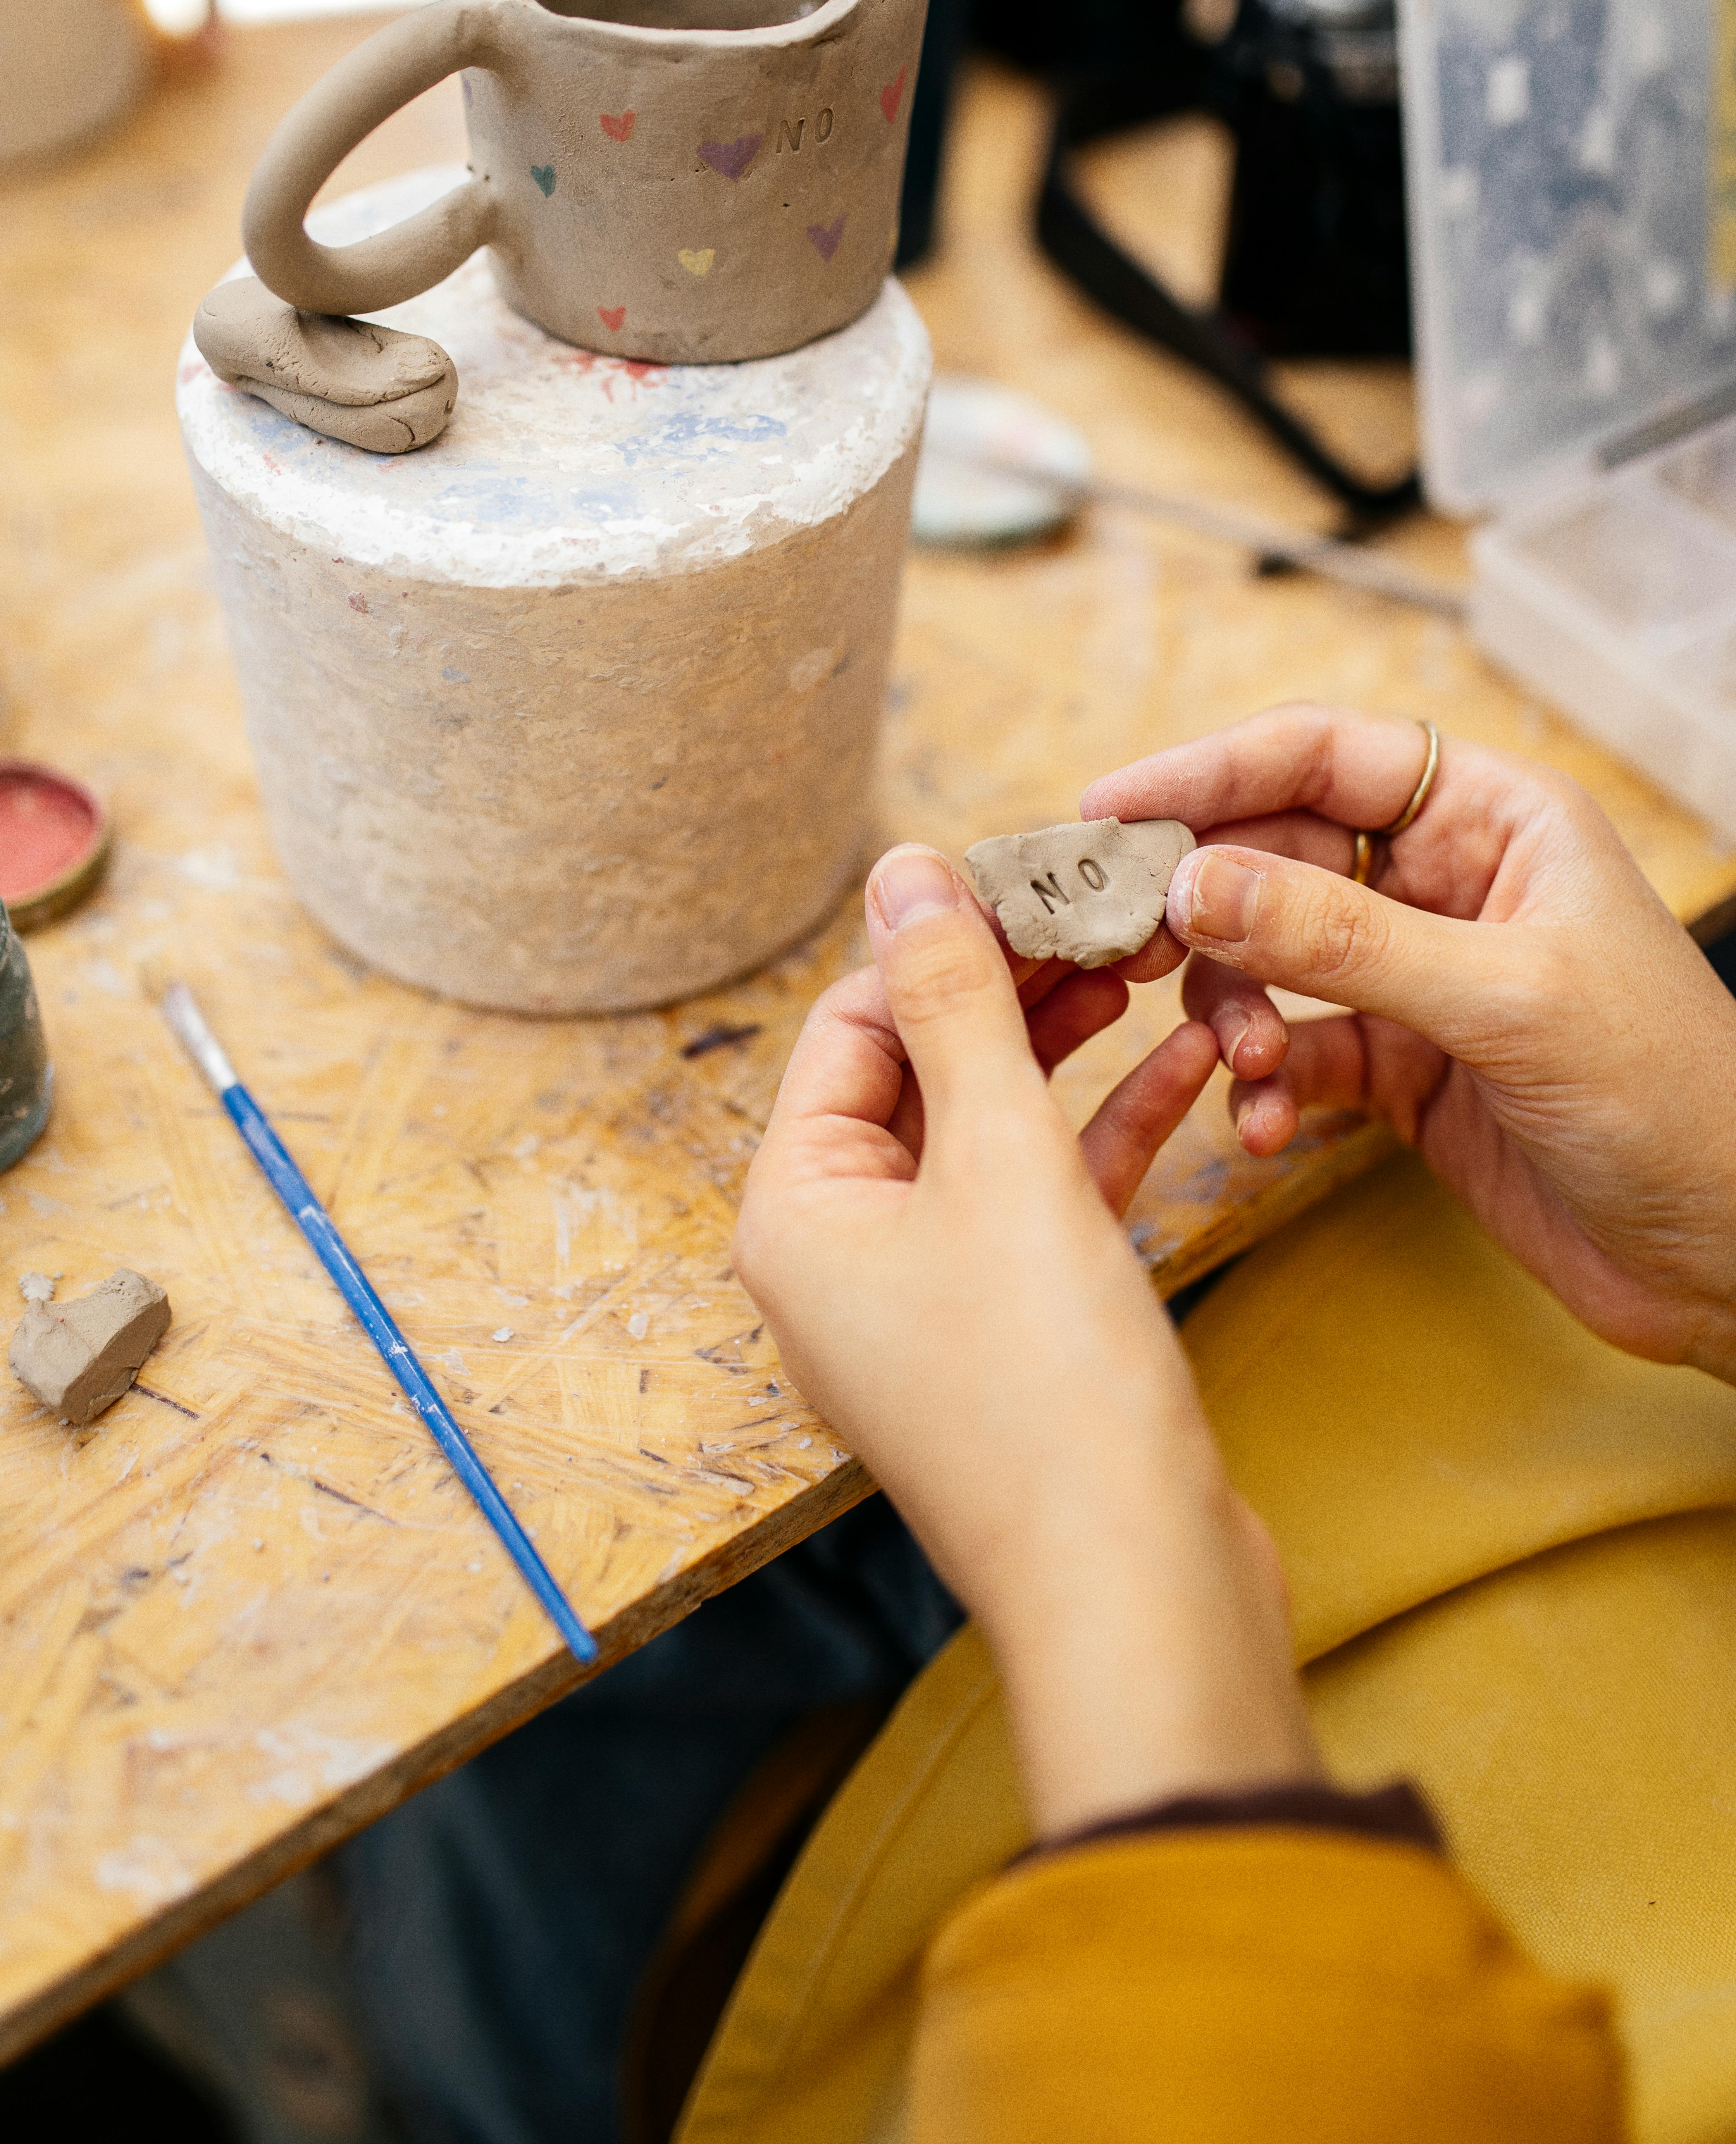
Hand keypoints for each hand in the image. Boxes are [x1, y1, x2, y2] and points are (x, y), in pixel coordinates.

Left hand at [734, 844, 1316, 1836]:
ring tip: (1153, 962)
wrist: (1136, 1587)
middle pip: (923, 1070)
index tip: (1045, 869)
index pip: (855, 1024)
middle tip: (1111, 910)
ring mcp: (933, 1295)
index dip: (947, 939)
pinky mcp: (1018, 1327)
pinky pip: (1049, 1195)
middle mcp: (847, 1252)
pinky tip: (1193, 1059)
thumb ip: (956, 1007)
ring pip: (996, 1128)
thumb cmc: (1048, 1384)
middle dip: (1016, 988)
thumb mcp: (998, 1158)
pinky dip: (1111, 1128)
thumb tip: (904, 872)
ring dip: (1072, 1046)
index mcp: (798, 1210)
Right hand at [1083, 705, 1735, 1381]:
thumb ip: (1341, 940)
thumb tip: (1195, 881)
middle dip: (1202, 905)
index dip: (1208, 772)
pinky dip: (1266, 1089)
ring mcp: (1417, 978)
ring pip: (1268, 959)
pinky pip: (1295, 1054)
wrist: (1730, 1256)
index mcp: (1494, 818)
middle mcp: (1446, 883)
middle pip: (1275, 853)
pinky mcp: (1400, 1069)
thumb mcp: (1503, 1000)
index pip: (1322, 755)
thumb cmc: (1671, 1097)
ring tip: (1246, 1069)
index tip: (1108, 811)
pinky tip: (1267, 1128)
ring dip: (1234, 1014)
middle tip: (1132, 949)